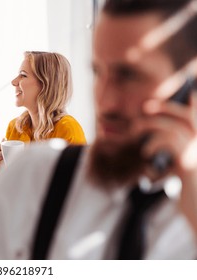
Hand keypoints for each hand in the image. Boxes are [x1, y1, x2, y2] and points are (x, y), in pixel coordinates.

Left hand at [135, 94, 196, 233]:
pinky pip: (168, 143)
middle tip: (146, 107)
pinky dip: (153, 143)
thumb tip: (161, 145)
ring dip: (151, 125)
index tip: (192, 94)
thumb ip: (178, 156)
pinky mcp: (187, 165)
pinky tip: (146, 153)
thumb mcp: (186, 173)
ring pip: (174, 128)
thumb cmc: (193, 197)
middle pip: (188, 118)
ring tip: (136, 130)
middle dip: (167, 108)